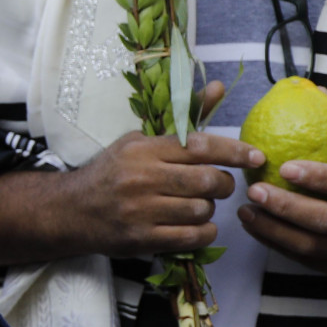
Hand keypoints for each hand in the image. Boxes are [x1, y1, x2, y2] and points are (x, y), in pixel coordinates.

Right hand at [58, 110, 257, 259]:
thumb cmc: (112, 172)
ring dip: (209, 209)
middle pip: (208, 181)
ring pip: (202, 210)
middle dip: (224, 184)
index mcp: (143, 150)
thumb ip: (185, 118)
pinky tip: (197, 225)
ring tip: (197, 205)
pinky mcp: (141, 239)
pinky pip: (192, 236)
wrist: (70, 210)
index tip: (256, 157)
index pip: (200, 146)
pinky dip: (204, 231)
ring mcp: (140, 211)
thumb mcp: (141, 140)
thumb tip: (220, 87)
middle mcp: (141, 178)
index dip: (235, 152)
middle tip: (220, 185)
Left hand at [240, 132, 326, 286]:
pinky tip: (254, 227)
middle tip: (254, 189)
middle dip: (287, 207)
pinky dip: (276, 243)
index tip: (285, 166)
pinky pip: (305, 260)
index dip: (321, 178)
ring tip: (245, 211)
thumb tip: (316, 91)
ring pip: (312, 246)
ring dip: (273, 229)